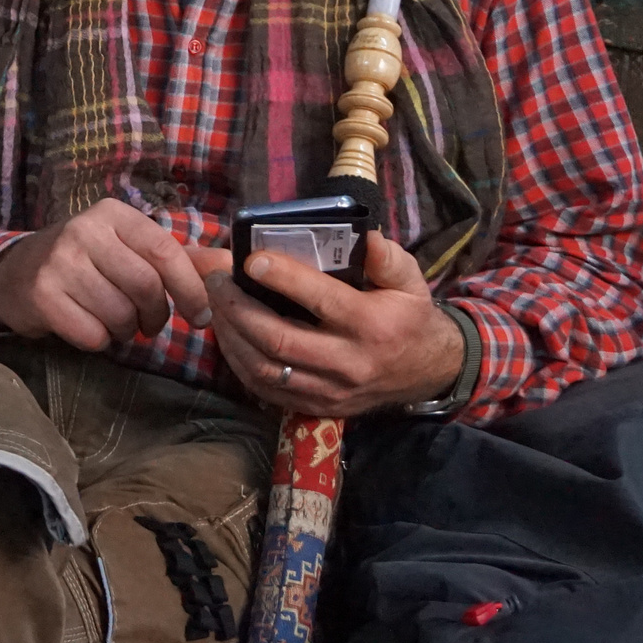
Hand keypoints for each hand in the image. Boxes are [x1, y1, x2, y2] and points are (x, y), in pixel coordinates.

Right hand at [0, 200, 214, 350]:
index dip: (190, 289)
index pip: (164, 250)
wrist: (14, 273)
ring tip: (114, 323)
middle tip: (149, 325)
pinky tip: (88, 327)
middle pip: (145, 287)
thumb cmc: (85, 262)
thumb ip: (181, 259)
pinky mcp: (42, 294)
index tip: (201, 317)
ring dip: (125, 331)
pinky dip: (98, 341)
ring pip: (119, 314)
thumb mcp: (129, 249)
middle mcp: (84, 230)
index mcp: (112, 214)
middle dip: (155, 317)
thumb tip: (232, 264)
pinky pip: (91, 334)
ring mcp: (59, 262)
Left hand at [202, 232, 463, 418]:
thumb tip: (364, 235)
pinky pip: (266, 389)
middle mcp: (348, 362)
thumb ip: (386, 257)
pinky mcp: (316, 407)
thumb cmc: (408, 317)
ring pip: (265, 368)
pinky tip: (228, 334)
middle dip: (238, 307)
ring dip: (231, 334)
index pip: (321, 300)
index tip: (250, 258)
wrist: (427, 373)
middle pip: (279, 339)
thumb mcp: (410, 281)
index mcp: (371, 325)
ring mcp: (330, 391)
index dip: (282, 278)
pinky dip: (238, 362)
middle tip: (216, 279)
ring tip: (215, 303)